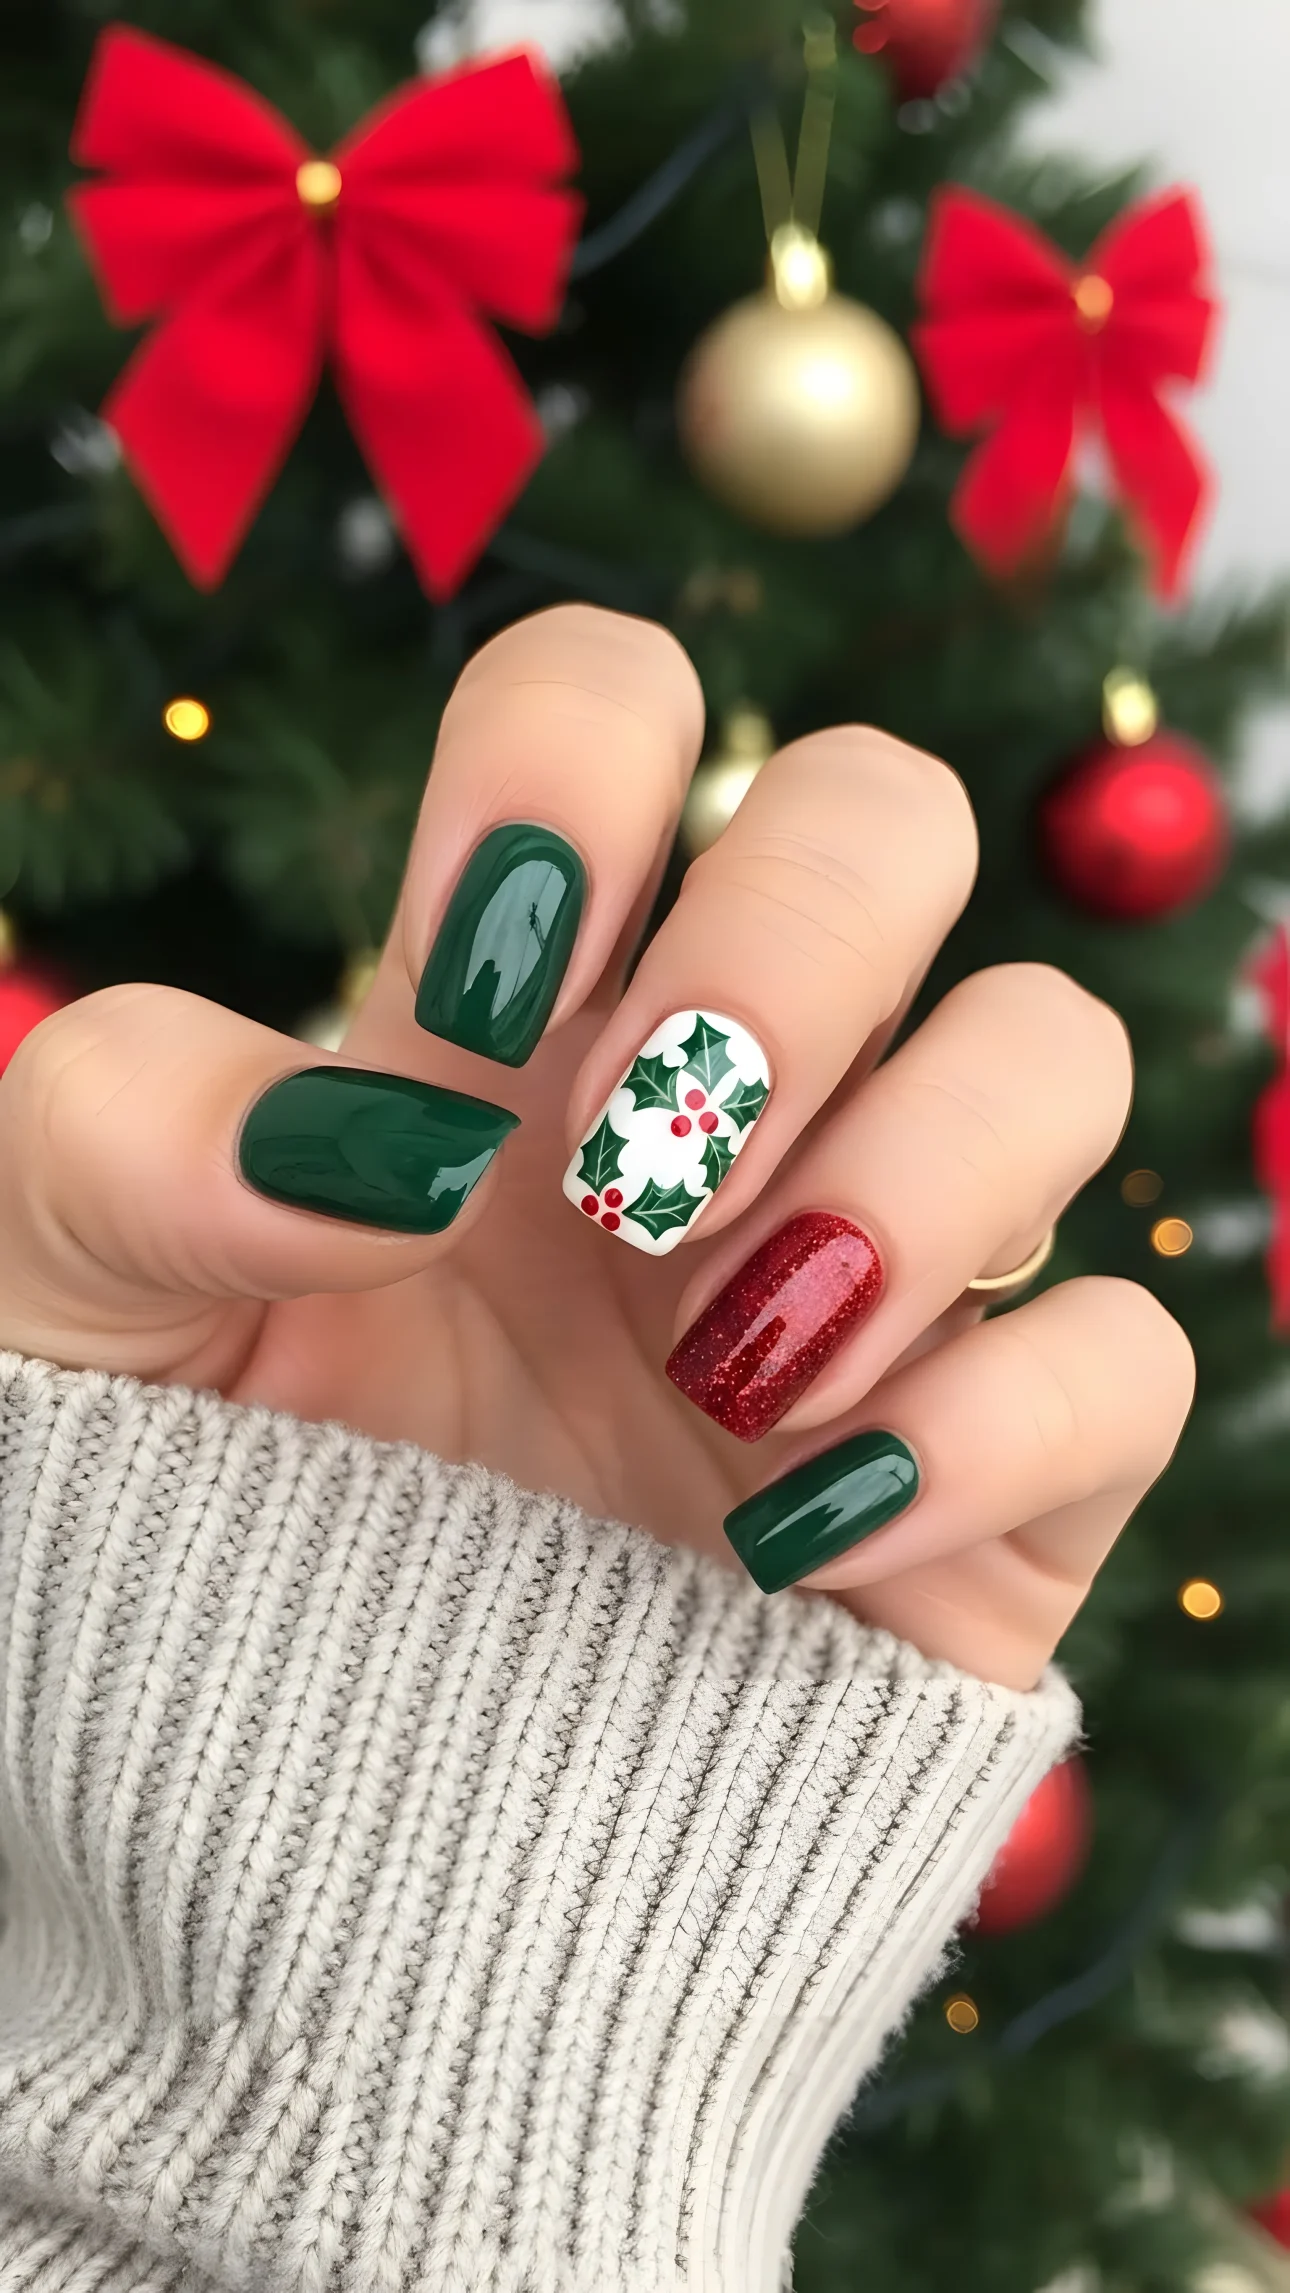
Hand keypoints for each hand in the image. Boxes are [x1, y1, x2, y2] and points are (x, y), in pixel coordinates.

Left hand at [0, 609, 1192, 1690]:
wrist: (310, 1855)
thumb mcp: (64, 1322)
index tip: (476, 997)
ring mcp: (869, 1280)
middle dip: (792, 948)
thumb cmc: (185, 1548)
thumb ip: (127, 1141)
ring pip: (1054, 1047)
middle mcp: (713, 1107)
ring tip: (720, 1372)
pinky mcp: (989, 1479)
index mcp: (501, 1021)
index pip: (610, 709)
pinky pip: (1124, 1359)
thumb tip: (376, 1134)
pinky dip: (988, 1427)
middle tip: (638, 1174)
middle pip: (884, 816)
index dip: (574, 768)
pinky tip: (791, 1544)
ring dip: (913, 1178)